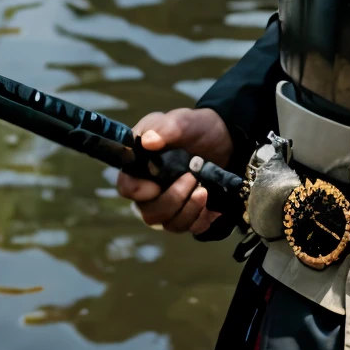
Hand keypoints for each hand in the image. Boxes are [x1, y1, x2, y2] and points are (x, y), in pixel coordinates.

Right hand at [117, 106, 232, 236]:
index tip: (155, 185)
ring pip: (169, 224)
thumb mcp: (182, 121)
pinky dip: (201, 219)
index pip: (126, 187)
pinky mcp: (189, 213)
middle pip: (149, 213)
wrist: (222, 138)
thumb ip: (165, 127)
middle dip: (173, 199)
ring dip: (188, 210)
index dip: (138, 191)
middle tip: (192, 177)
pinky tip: (212, 206)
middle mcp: (151, 191)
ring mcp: (170, 205)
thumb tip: (148, 141)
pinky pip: (190, 228)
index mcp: (141, 167)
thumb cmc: (194, 128)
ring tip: (204, 190)